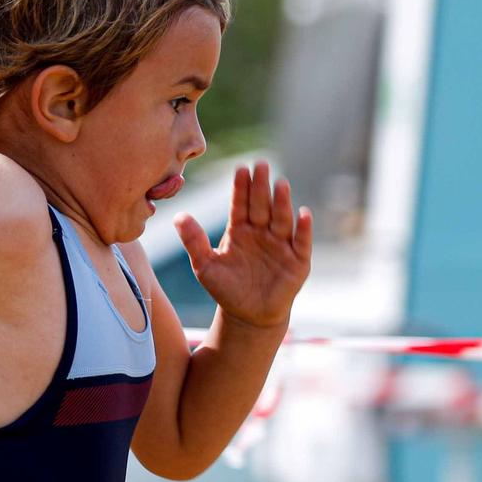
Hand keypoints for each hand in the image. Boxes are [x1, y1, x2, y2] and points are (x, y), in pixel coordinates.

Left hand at [174, 160, 312, 330]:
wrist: (248, 316)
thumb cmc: (226, 289)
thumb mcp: (205, 266)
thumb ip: (194, 241)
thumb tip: (178, 216)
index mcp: (240, 229)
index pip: (241, 204)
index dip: (241, 188)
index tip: (240, 169)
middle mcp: (262, 232)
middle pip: (262, 205)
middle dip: (261, 186)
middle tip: (261, 165)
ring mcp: (281, 245)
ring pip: (281, 219)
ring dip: (282, 202)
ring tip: (280, 184)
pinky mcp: (298, 261)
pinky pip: (301, 242)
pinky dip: (303, 229)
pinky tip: (303, 214)